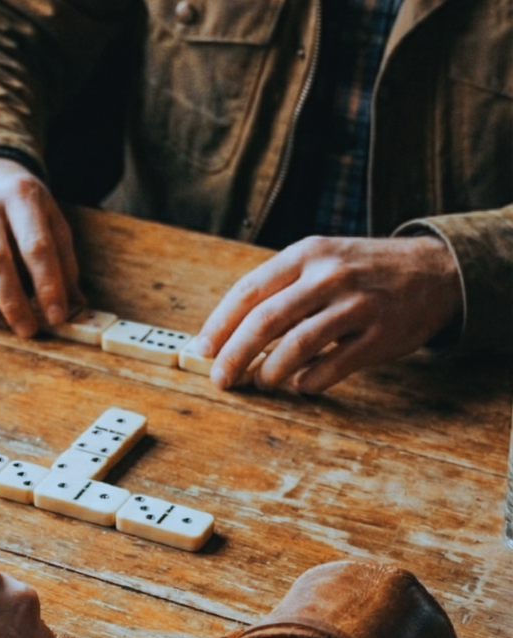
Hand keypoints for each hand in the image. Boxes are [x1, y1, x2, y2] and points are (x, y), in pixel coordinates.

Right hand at [0, 156, 81, 337]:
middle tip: (27, 329)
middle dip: (13, 303)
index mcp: (20, 193)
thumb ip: (63, 258)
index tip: (56, 316)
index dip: (47, 286)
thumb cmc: (18, 204)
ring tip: (2, 321)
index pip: (35, 246)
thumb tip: (73, 304)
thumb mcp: (49, 217)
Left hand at [191, 235, 463, 393]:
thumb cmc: (362, 272)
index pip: (248, 291)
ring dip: (269, 372)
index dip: (219, 325)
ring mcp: (357, 305)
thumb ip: (279, 292)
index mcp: (306, 254)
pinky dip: (309, 382)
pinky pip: (332, 368)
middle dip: (234, 355)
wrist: (436, 270)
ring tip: (261, 381)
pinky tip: (301, 383)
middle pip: (265, 321)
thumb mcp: (320, 262)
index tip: (202, 351)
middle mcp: (329, 275)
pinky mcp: (381, 335)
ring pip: (296, 346)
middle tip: (220, 379)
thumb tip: (226, 337)